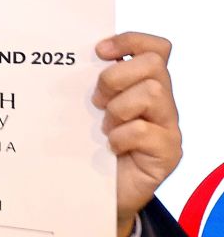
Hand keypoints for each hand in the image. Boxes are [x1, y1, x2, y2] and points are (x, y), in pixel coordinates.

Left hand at [92, 32, 181, 236]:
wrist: (98, 195)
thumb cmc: (91, 148)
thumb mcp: (88, 111)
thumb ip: (91, 86)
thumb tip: (67, 58)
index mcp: (144, 86)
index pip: (155, 49)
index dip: (130, 41)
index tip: (98, 51)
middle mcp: (162, 103)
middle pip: (154, 65)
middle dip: (117, 77)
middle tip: (97, 101)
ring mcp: (168, 127)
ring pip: (153, 93)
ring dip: (119, 108)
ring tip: (105, 127)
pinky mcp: (168, 153)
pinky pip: (144, 130)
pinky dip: (120, 137)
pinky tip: (111, 148)